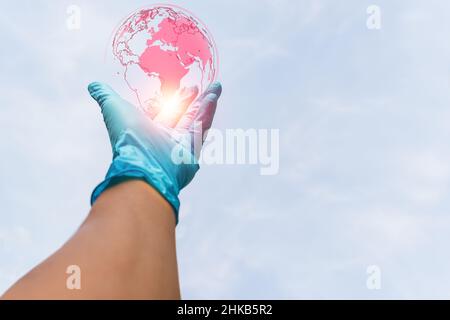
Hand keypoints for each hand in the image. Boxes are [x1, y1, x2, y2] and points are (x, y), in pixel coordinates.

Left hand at [88, 82, 221, 222]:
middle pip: (180, 116)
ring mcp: (180, 144)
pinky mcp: (193, 148)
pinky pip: (203, 126)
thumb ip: (106, 96)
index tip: (178, 87)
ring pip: (195, 119)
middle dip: (189, 100)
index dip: (170, 100)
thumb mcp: (114, 109)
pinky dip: (209, 111)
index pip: (161, 113)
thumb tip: (93, 85)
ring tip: (216, 86)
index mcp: (147, 131)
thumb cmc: (127, 137)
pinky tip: (215, 96)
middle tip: (196, 86)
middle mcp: (164, 139)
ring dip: (205, 102)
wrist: (144, 163)